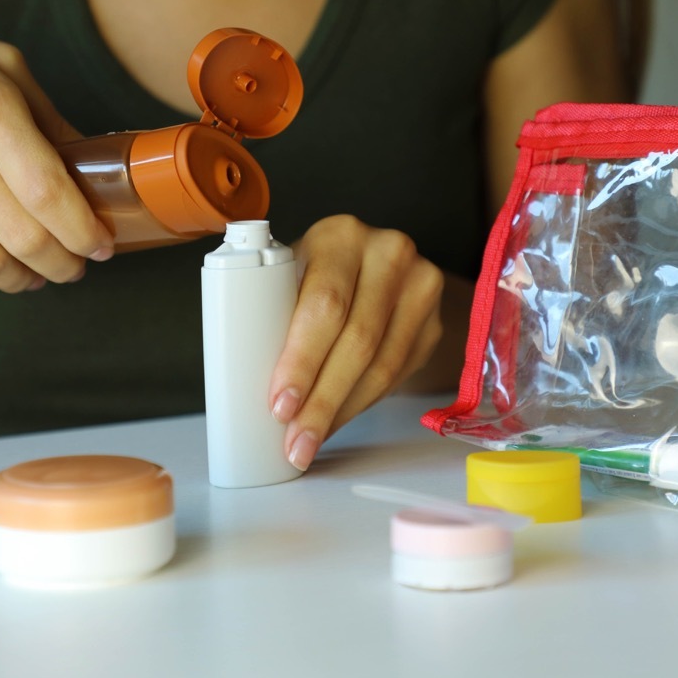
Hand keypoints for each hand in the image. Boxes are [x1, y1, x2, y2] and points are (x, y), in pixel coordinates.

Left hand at [269, 215, 444, 470]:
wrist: (369, 266)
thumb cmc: (312, 275)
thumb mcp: (291, 275)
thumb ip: (273, 310)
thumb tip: (244, 387)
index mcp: (340, 235)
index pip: (325, 304)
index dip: (303, 360)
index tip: (280, 405)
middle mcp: (389, 253)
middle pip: (357, 340)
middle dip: (322, 400)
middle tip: (294, 440)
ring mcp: (419, 287)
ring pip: (382, 365)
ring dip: (342, 411)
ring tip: (310, 441)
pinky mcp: (433, 322)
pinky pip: (398, 375)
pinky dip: (362, 404)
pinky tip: (337, 420)